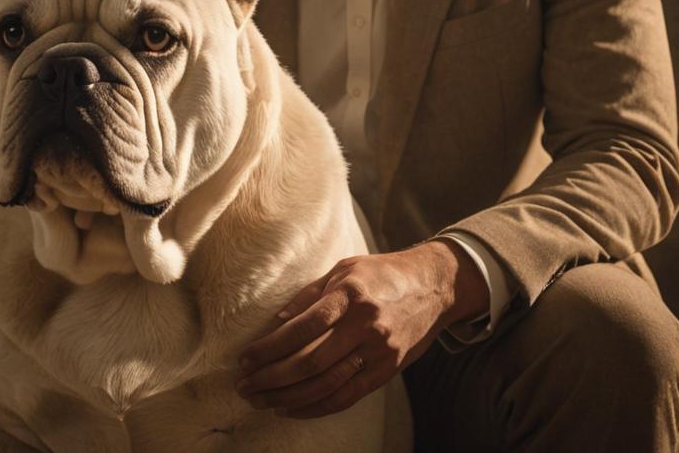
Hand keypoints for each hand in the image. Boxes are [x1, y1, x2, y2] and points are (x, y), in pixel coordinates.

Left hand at [234, 239, 487, 418]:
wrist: (433, 286)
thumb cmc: (381, 273)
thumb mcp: (345, 269)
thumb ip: (311, 295)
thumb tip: (279, 320)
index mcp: (350, 293)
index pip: (303, 326)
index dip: (270, 346)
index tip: (245, 358)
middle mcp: (364, 324)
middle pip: (311, 360)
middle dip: (272, 377)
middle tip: (245, 386)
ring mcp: (378, 350)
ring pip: (326, 383)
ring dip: (289, 397)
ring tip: (261, 401)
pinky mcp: (387, 370)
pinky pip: (347, 396)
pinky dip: (317, 406)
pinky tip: (293, 408)